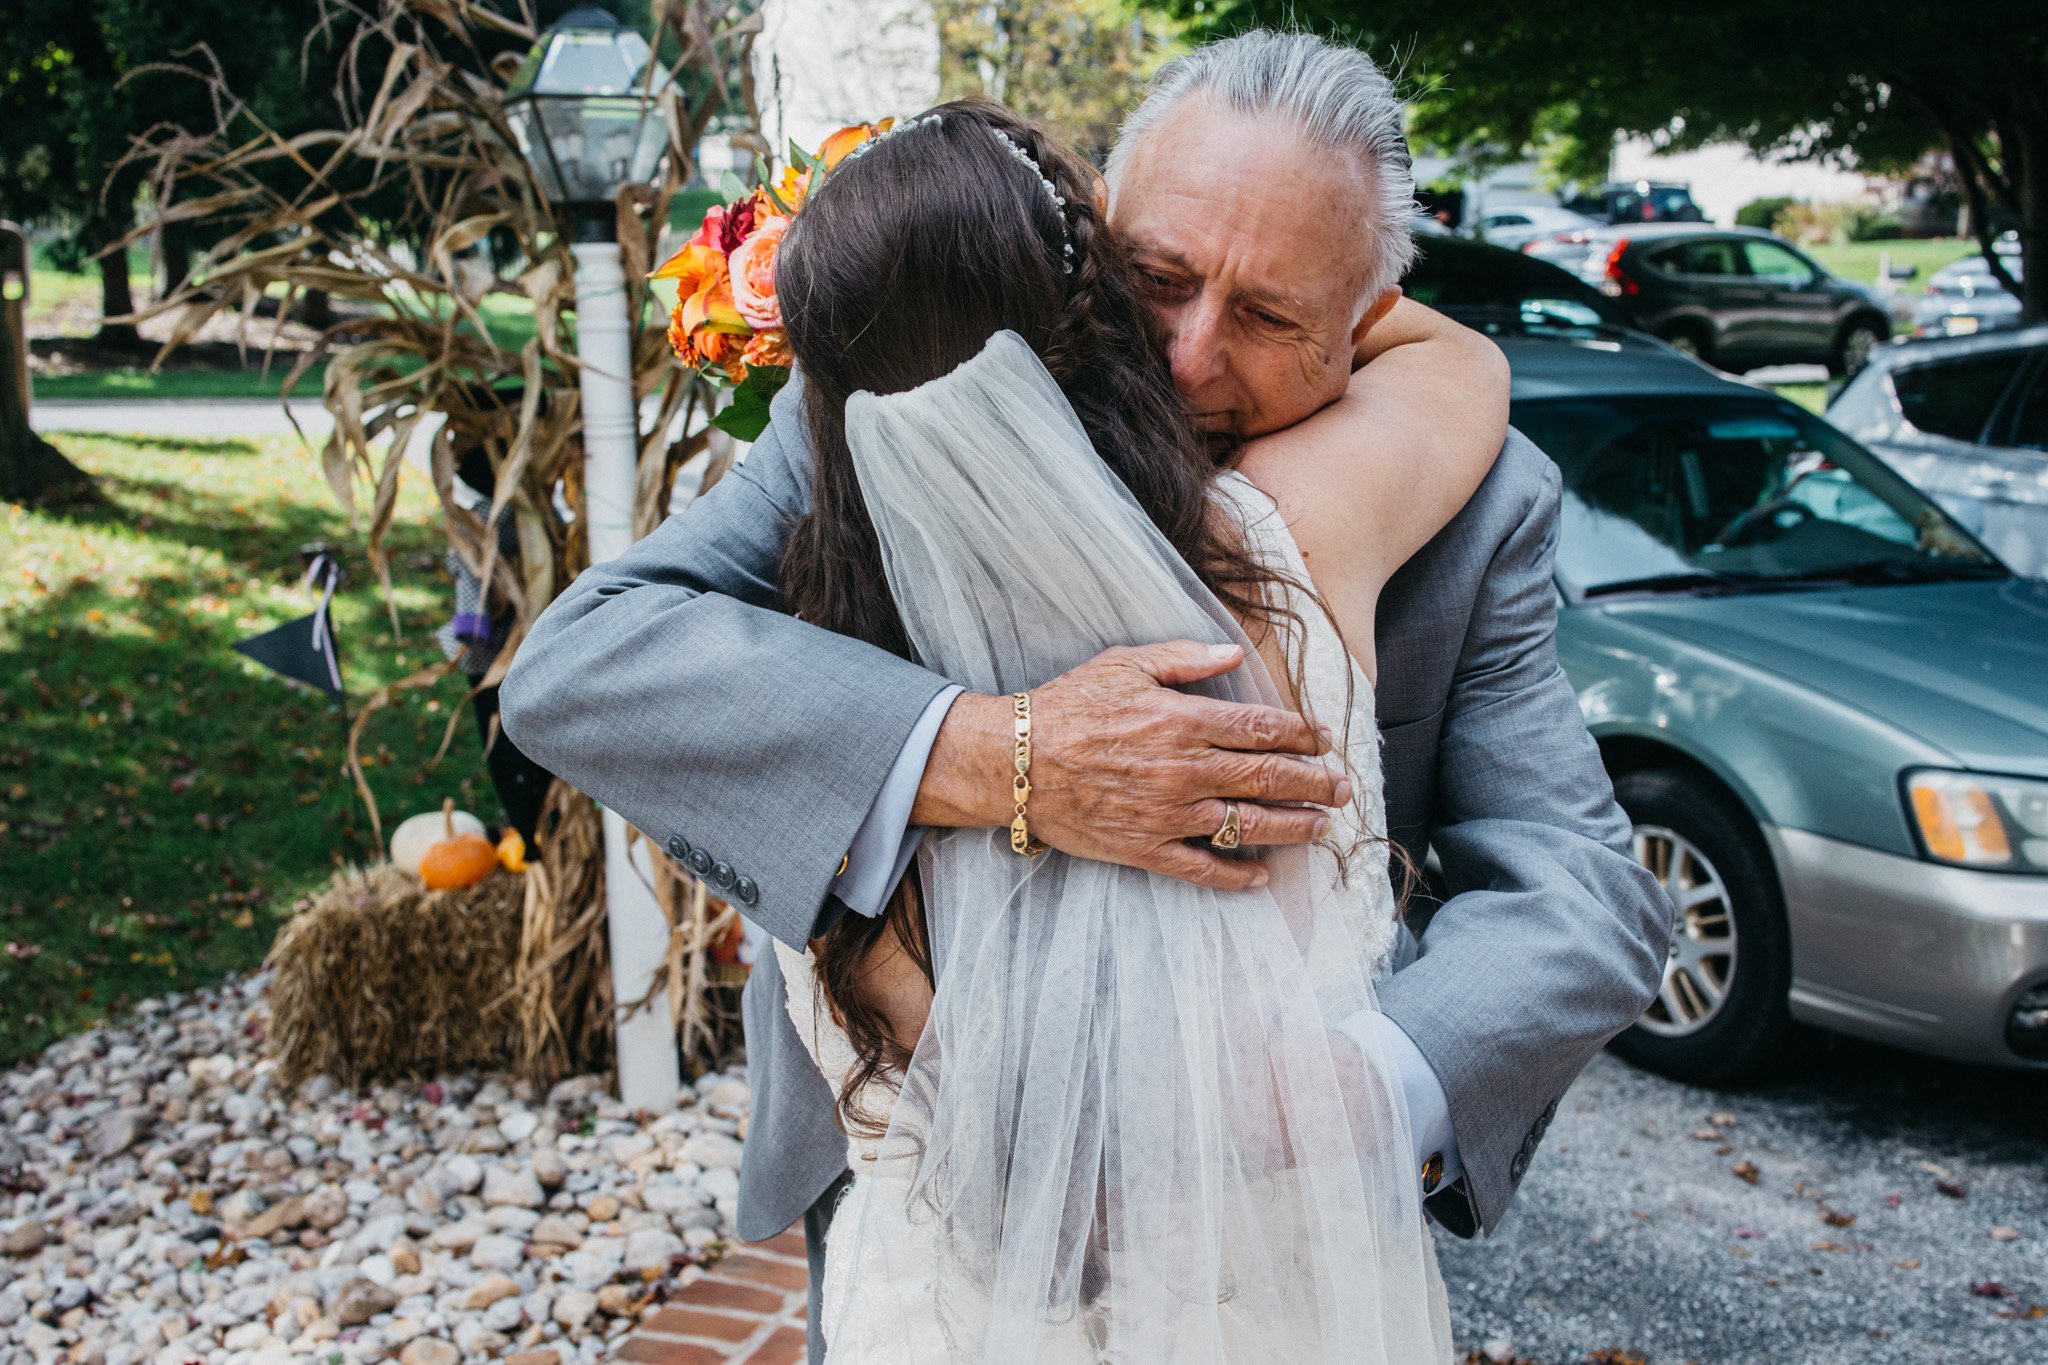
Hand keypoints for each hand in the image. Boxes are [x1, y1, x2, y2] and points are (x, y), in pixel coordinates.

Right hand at [910, 640, 1351, 890]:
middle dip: (1314, 784)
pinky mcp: (1146, 849)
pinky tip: (1262, 875)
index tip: (1321, 739)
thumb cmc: (1068, 707)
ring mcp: (1169, 815)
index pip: (1263, 729)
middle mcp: (1185, 771)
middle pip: (1269, 779)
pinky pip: (1202, 869)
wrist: (1015, 762)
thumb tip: (1231, 653)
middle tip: (1343, 788)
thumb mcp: (1125, 663)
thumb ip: (1184, 659)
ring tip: (1321, 828)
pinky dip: (1236, 875)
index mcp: (1184, 721)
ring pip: (1248, 826)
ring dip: (1293, 828)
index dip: (1301, 735)